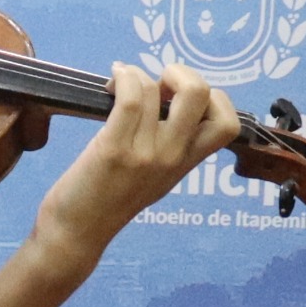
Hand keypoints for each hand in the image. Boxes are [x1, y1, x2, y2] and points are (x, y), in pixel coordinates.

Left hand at [31, 60, 243, 268]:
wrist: (77, 233)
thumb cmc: (109, 200)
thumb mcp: (155, 177)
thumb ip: (170, 147)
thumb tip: (165, 101)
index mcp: (187, 163)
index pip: (229, 124)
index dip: (213, 99)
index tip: (181, 100)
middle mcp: (173, 157)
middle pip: (201, 94)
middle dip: (182, 73)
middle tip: (157, 84)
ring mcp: (146, 153)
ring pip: (156, 90)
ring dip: (138, 74)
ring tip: (122, 82)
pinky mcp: (113, 149)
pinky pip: (129, 98)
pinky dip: (123, 78)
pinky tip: (112, 82)